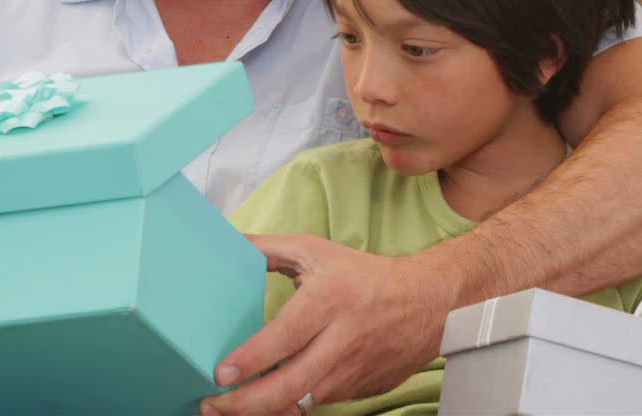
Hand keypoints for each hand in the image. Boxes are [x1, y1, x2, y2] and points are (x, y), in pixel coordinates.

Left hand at [202, 235, 458, 414]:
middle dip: (247, 404)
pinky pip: (318, 404)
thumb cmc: (365, 276)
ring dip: (264, 412)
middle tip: (212, 405)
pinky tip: (266, 405)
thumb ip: (269, 249)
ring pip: (302, 403)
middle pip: (292, 384)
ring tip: (228, 411)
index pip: (287, 336)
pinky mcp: (360, 389)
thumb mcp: (318, 251)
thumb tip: (228, 242)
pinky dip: (291, 408)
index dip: (252, 359)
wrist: (429, 303)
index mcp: (330, 300)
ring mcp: (352, 370)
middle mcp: (342, 339)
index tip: (221, 373)